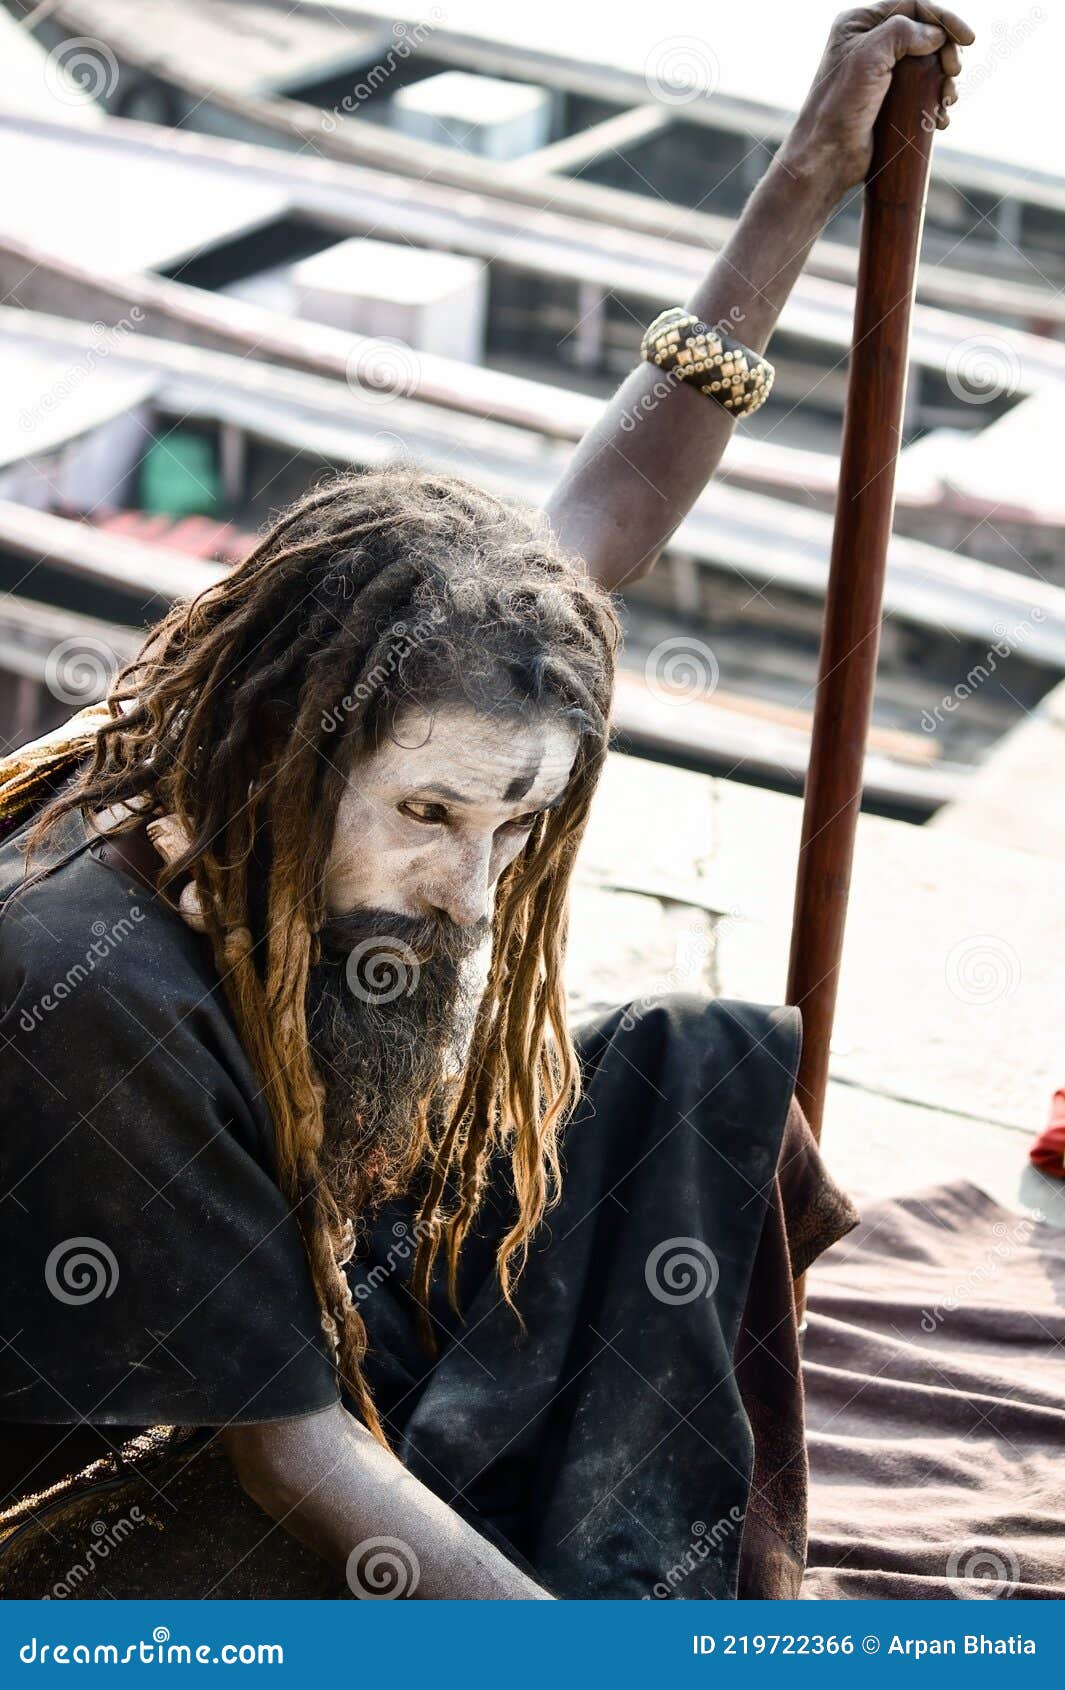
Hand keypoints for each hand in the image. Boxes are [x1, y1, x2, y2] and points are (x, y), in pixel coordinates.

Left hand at [779, 2, 974, 193]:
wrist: (826, 157)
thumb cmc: (840, 107)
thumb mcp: (869, 57)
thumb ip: (902, 32)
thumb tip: (936, 34)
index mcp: (860, 24)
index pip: (912, 6)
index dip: (943, 19)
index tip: (967, 39)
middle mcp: (870, 43)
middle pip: (924, 34)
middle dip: (947, 51)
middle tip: (954, 73)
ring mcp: (880, 73)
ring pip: (927, 64)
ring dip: (946, 80)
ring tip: (947, 100)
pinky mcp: (888, 101)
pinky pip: (922, 92)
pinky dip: (936, 102)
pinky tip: (940, 118)